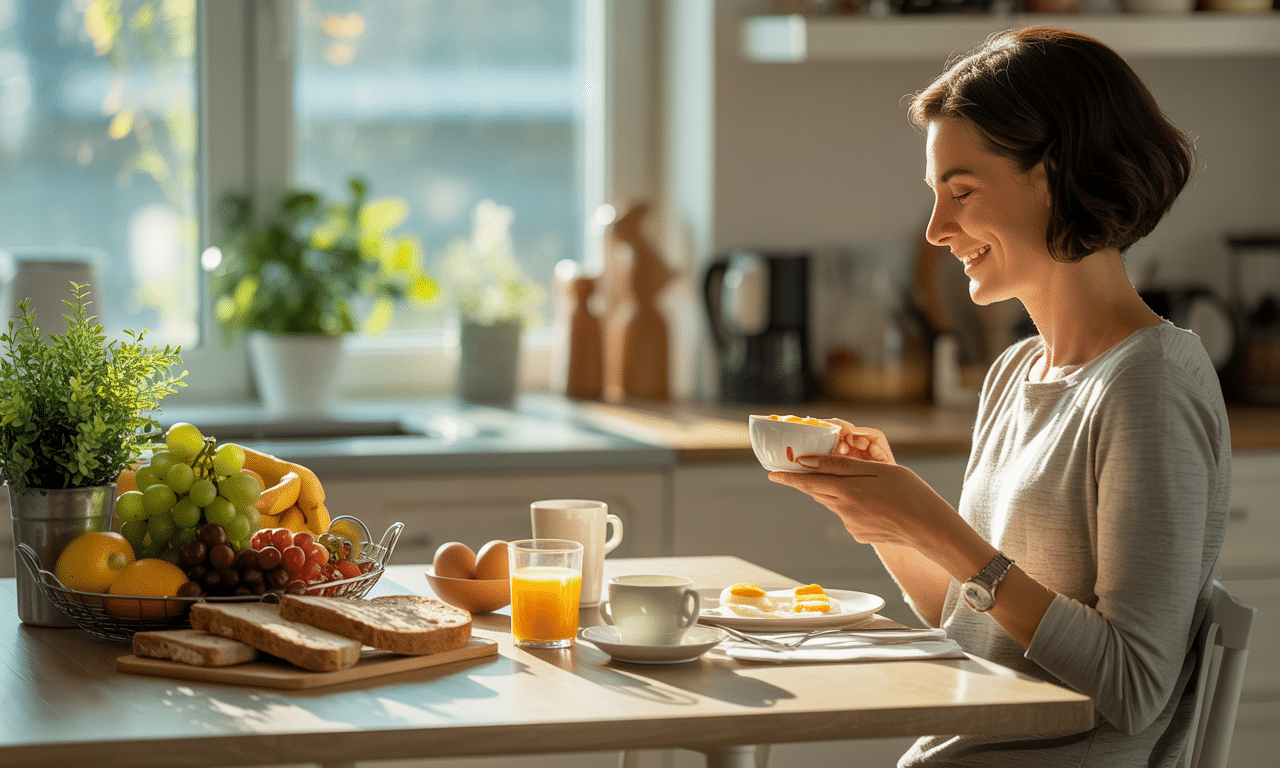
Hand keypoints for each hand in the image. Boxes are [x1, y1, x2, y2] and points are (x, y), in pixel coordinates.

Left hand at [768, 425, 963, 555]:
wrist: (931, 529)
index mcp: (846, 492)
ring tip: (864, 485)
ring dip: (838, 491)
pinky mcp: (859, 535)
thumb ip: (841, 466)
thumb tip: (809, 462)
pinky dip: (854, 505)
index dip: (789, 477)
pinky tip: (876, 503)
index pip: (808, 483)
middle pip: (819, 492)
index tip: (772, 473)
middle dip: (813, 481)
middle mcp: (843, 511)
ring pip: (834, 502)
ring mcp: (850, 526)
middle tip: (811, 468)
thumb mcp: (878, 470)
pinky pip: (848, 515)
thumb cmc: (910, 492)